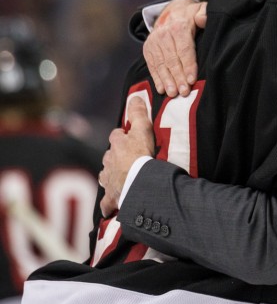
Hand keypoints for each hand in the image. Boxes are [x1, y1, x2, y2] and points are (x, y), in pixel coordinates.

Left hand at [99, 97, 154, 216]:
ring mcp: (109, 180)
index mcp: (116, 145)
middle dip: (116, 157)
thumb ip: (139, 114)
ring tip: (122, 179)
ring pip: (106, 176)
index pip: (116, 136)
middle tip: (129, 160)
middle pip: (110, 156)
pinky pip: (107, 201)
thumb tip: (135, 96)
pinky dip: (109, 203)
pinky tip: (111, 207)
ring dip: (112, 176)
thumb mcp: (143, 130)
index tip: (131, 138)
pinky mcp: (111, 197)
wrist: (140, 183)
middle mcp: (108, 162)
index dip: (123, 136)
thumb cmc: (142, 155)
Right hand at [144, 0, 206, 96]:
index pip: (184, 49)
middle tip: (184, 92)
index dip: (188, 65)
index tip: (192, 79)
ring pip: (161, 64)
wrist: (171, 13)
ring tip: (172, 94)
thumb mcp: (199, 11)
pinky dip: (156, 78)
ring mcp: (154, 43)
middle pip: (172, 60)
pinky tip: (161, 89)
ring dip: (167, 81)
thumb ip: (204, 14)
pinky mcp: (148, 49)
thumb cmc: (190, 17)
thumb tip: (203, 19)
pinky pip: (152, 66)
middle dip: (178, 77)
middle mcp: (164, 35)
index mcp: (179, 27)